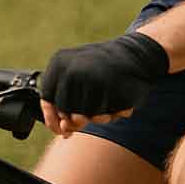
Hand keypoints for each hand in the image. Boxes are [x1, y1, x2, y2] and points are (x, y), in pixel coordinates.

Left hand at [39, 32, 168, 136]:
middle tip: (89, 116)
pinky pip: (107, 115)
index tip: (62, 128)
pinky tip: (119, 101)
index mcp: (60, 62)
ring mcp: (93, 79)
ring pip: (85, 116)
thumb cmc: (102, 68)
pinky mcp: (112, 89)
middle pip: (65, 110)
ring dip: (97, 117)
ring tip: (107, 103)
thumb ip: (66, 100)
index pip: (47, 98)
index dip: (52, 118)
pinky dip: (114, 113)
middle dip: (77, 119)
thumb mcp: (77, 74)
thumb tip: (62, 130)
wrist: (137, 53)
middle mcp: (73, 69)